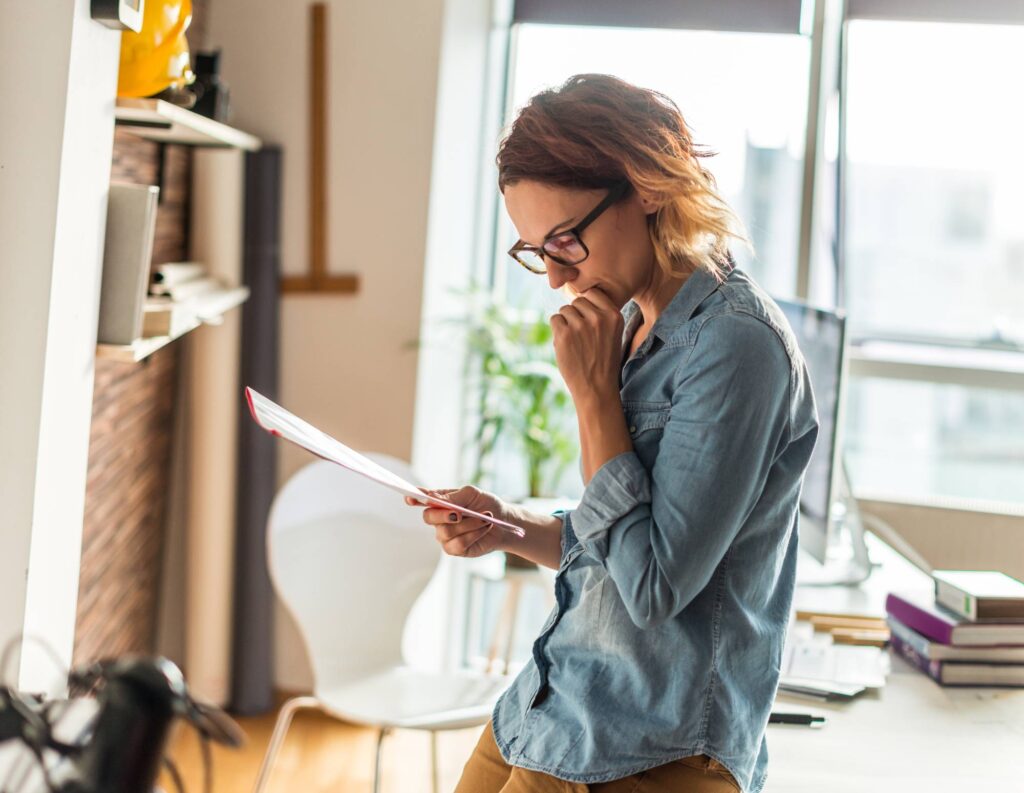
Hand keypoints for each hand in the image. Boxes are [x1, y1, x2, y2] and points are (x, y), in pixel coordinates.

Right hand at [404, 485, 506, 557]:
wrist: (504, 521)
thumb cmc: (486, 504)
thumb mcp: (472, 494)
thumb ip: (454, 496)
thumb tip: (437, 500)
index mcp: (440, 502)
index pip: (422, 499)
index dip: (413, 498)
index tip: (409, 498)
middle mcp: (439, 519)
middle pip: (428, 517)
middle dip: (443, 515)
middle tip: (459, 513)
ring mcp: (444, 535)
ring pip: (446, 532)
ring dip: (469, 524)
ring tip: (485, 518)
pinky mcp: (454, 549)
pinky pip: (457, 544)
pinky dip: (474, 534)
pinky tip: (484, 528)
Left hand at [550, 286, 623, 402]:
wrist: (596, 388)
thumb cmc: (603, 361)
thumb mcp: (613, 334)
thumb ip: (601, 314)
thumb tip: (579, 295)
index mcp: (614, 315)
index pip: (593, 293)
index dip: (587, 305)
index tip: (587, 320)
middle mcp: (598, 318)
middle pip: (577, 301)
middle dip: (575, 315)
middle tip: (580, 336)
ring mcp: (580, 325)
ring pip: (564, 310)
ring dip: (565, 323)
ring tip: (575, 342)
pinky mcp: (564, 334)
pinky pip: (554, 319)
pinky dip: (556, 331)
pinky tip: (566, 345)